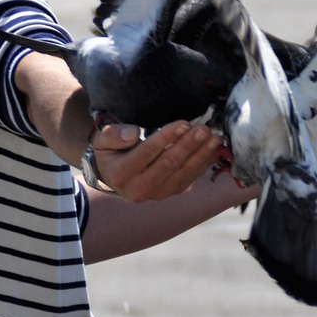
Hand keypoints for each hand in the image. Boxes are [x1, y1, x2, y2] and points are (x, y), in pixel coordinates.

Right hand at [91, 121, 225, 202]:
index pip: (147, 153)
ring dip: (201, 155)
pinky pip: (190, 177)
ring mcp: (157, 194)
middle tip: (204, 129)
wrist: (113, 174)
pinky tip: (214, 149)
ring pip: (183, 173)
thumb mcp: (102, 140)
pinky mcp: (171, 192)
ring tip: (215, 138)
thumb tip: (134, 133)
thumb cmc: (110, 151)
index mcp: (121, 174)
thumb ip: (113, 135)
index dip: (166, 138)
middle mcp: (139, 189)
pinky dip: (204, 162)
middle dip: (189, 145)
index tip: (183, 123)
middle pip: (169, 164)